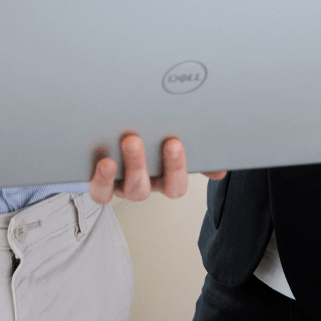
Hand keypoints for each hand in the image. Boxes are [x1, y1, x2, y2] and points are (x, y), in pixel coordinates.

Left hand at [88, 133, 225, 204]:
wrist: (115, 129)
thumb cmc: (153, 137)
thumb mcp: (175, 143)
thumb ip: (198, 155)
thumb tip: (219, 171)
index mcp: (163, 178)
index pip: (174, 186)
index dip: (175, 168)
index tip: (174, 142)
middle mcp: (143, 184)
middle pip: (142, 188)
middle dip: (140, 164)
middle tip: (136, 139)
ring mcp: (121, 185)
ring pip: (125, 190)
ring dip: (125, 167)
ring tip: (126, 141)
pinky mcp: (101, 182)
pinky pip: (100, 191)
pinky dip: (101, 179)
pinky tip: (103, 161)